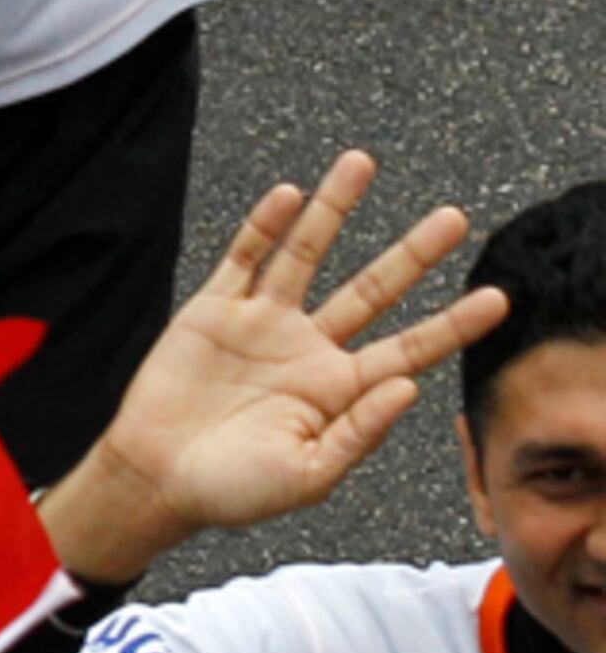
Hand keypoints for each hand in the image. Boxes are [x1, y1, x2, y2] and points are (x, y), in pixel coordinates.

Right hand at [44, 151, 499, 583]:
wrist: (155, 475)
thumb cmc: (234, 489)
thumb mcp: (309, 476)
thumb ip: (359, 432)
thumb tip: (409, 385)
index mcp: (340, 391)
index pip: (411, 348)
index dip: (453, 324)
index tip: (498, 298)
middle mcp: (309, 348)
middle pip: (373, 289)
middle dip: (413, 252)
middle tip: (455, 217)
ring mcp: (262, 323)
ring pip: (307, 254)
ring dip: (334, 210)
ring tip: (362, 164)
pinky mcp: (213, 309)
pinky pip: (245, 257)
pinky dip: (264, 226)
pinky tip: (288, 196)